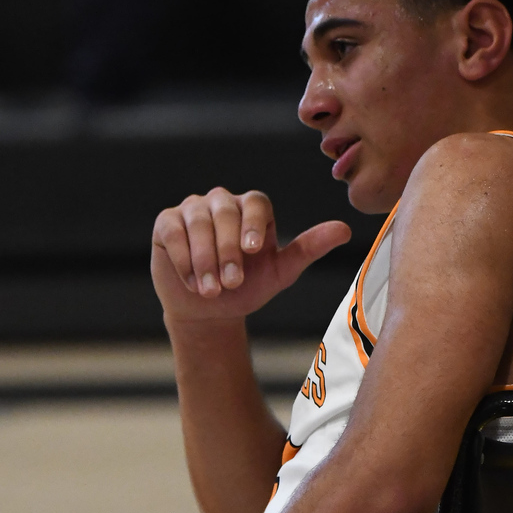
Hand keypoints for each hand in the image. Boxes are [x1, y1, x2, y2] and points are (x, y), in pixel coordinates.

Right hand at [153, 186, 350, 326]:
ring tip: (212, 290)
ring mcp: (192, 210)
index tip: (254, 251)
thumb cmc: (248, 288)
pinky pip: (173, 232)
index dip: (253, 224)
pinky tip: (192, 282)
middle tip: (232, 283)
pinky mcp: (167, 224)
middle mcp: (221, 202)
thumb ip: (309, 248)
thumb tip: (344, 230)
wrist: (210, 311)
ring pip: (197, 222)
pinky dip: (183, 258)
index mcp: (252, 207)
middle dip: (228, 250)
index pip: (255, 203)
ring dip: (205, 259)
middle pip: (224, 212)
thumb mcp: (281, 272)